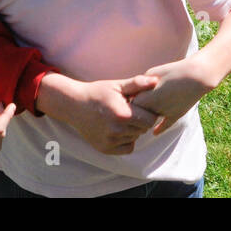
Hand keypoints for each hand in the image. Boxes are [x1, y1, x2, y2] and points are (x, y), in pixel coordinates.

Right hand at [38, 73, 160, 154]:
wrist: (74, 105)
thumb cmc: (98, 92)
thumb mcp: (117, 85)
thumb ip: (138, 83)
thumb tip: (157, 80)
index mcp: (123, 114)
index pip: (150, 120)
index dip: (149, 113)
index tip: (141, 106)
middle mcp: (117, 130)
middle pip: (143, 130)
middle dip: (141, 121)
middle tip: (130, 111)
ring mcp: (110, 142)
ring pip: (135, 138)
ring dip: (133, 130)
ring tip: (121, 118)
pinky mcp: (105, 149)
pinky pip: (127, 148)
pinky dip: (126, 140)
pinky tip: (118, 129)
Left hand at [128, 57, 214, 135]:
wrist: (196, 76)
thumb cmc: (172, 71)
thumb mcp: (152, 73)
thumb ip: (141, 84)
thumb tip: (134, 91)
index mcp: (147, 98)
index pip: (131, 105)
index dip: (128, 101)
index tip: (126, 99)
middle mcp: (155, 109)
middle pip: (139, 114)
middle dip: (136, 111)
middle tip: (132, 109)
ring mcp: (166, 113)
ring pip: (151, 120)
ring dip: (147, 117)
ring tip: (142, 116)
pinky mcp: (177, 115)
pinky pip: (166, 125)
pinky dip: (160, 129)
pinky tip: (155, 133)